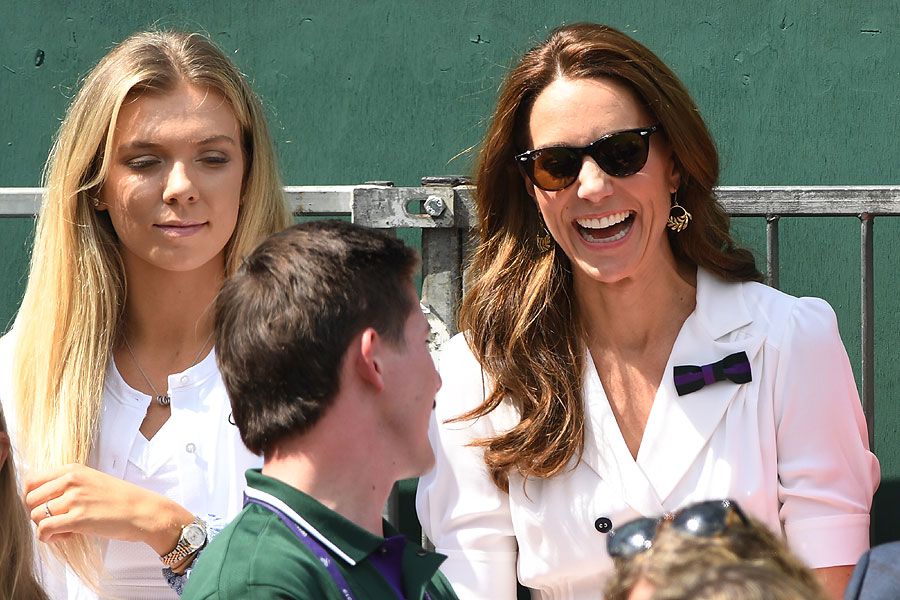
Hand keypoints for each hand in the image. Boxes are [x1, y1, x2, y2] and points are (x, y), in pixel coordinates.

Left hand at [24, 463, 192, 554]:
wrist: (143, 511)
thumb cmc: (120, 499)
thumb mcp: (93, 480)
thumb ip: (69, 484)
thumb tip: (42, 499)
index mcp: (74, 469)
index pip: (31, 480)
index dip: (31, 497)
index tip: (42, 507)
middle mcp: (72, 481)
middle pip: (30, 499)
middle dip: (38, 514)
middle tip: (55, 520)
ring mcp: (75, 499)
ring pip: (36, 516)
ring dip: (45, 527)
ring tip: (65, 529)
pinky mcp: (78, 519)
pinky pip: (44, 529)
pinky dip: (49, 537)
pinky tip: (66, 536)